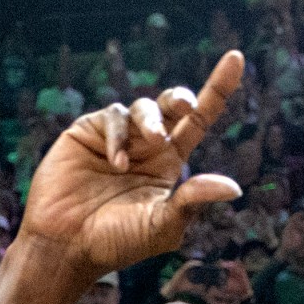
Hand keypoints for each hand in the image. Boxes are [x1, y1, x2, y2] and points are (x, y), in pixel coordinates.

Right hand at [21, 56, 245, 290]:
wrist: (66, 245)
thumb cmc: (116, 242)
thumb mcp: (162, 226)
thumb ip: (193, 203)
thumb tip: (234, 187)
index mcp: (170, 164)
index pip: (199, 121)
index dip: (218, 89)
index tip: (236, 58)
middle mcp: (147, 146)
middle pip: (173, 105)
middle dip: (182, 98)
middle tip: (185, 107)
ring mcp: (119, 137)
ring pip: (144, 108)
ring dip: (152, 120)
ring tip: (153, 143)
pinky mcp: (90, 132)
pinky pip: (113, 118)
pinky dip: (119, 136)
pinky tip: (116, 163)